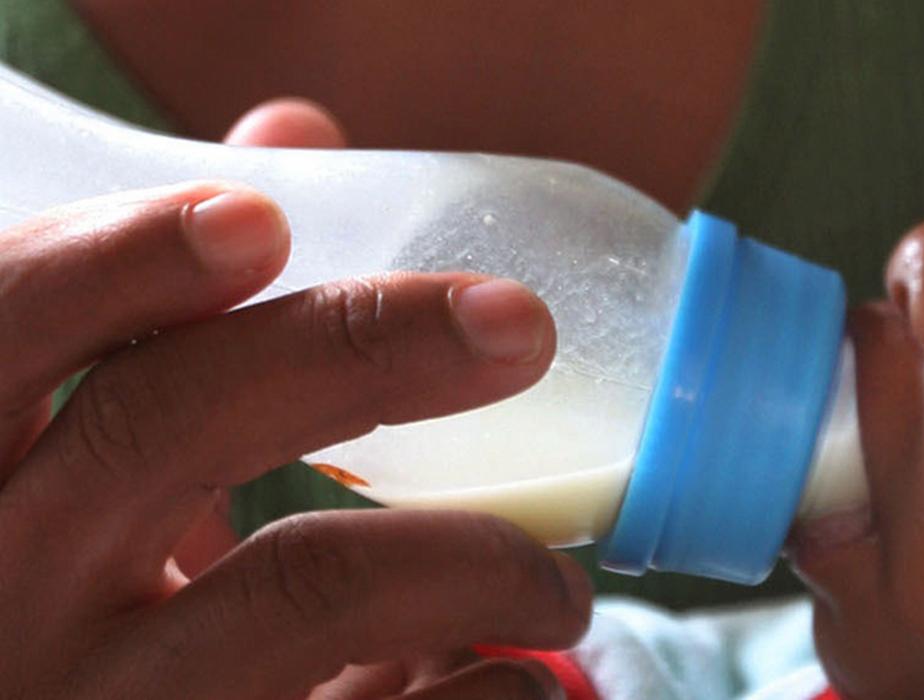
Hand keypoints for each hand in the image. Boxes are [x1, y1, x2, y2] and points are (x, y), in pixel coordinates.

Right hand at [0, 100, 587, 698]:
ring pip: (308, 588)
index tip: (258, 217)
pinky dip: (484, 692)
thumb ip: (173, 321)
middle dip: (363, 346)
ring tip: (562, 588)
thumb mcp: (100, 479)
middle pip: (170, 422)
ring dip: (477, 555)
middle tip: (520, 324)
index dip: (115, 265)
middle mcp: (4, 597)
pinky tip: (513, 683)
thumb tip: (292, 132)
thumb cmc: (95, 615)